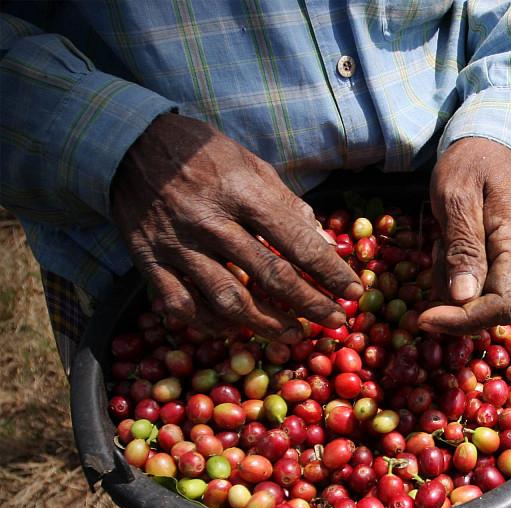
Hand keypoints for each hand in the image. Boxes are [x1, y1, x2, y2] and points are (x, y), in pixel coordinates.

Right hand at [111, 114, 361, 341]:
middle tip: (334, 322)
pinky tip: (233, 329)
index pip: (296, 242)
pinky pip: (180, 304)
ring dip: (265, 323)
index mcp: (241, 193)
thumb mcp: (254, 167)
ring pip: (227, 299)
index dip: (329, 272)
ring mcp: (178, 244)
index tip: (353, 292)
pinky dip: (208, 324)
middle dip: (309, 305)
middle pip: (269, 275)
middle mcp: (210, 222)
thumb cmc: (204, 154)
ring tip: (292, 334)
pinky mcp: (149, 260)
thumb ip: (289, 207)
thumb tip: (325, 245)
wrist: (128, 142)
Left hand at [420, 138, 510, 334]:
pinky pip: (476, 286)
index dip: (462, 321)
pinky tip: (451, 241)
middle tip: (435, 247)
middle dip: (450, 295)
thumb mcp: (457, 197)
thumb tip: (464, 298)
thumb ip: (462, 247)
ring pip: (478, 299)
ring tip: (444, 236)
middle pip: (487, 308)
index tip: (424, 318)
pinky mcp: (505, 264)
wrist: (492, 145)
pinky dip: (454, 273)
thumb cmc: (472, 164)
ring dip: (449, 280)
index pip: (500, 306)